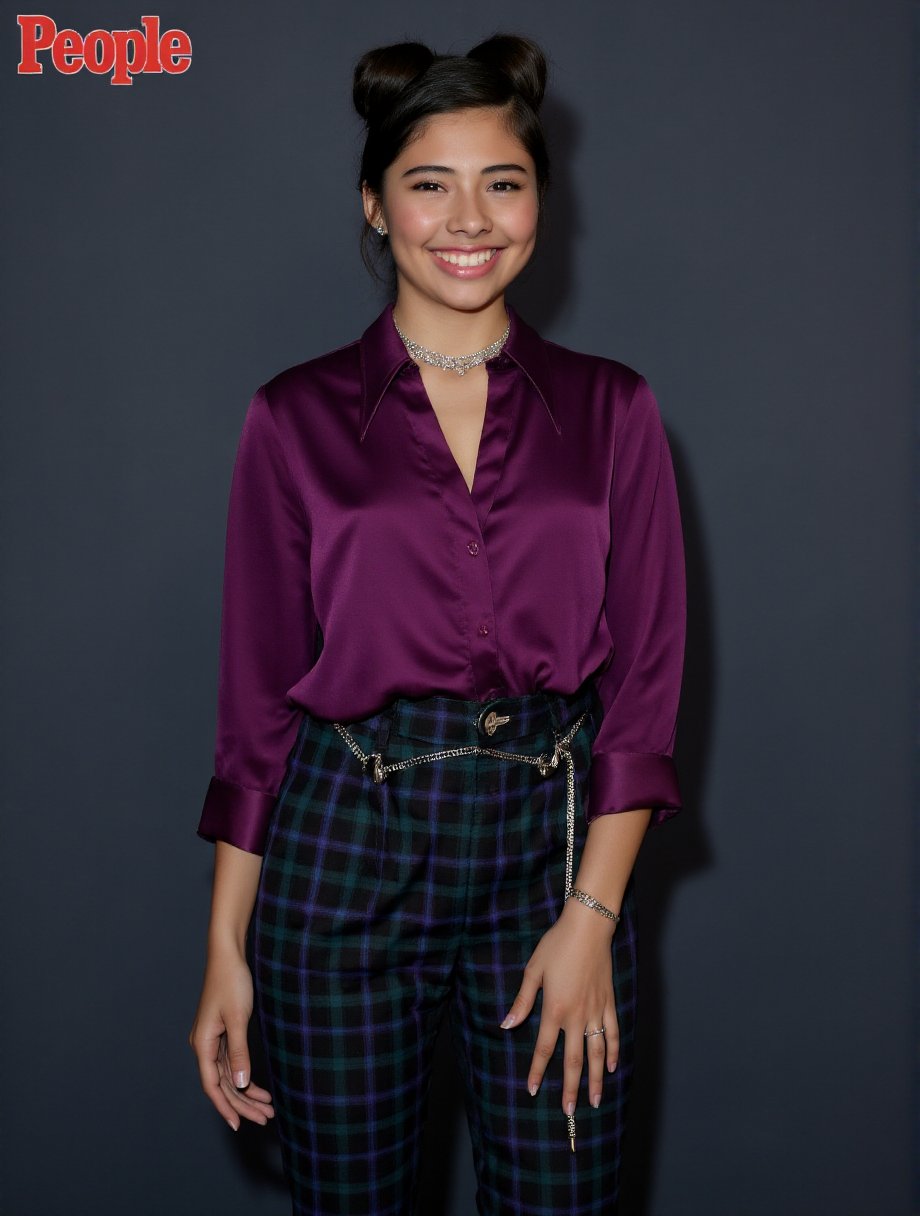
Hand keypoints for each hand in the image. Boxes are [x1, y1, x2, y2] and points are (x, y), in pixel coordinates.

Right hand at [188, 944, 274, 1130]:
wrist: (228, 954)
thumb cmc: (231, 981)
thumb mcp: (238, 1018)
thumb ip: (239, 1052)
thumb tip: (241, 1084)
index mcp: (203, 1044)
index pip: (212, 1085)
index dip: (225, 1107)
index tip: (239, 1124)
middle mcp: (204, 1045)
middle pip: (222, 1084)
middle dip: (243, 1103)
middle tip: (265, 1118)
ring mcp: (213, 1040)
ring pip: (229, 1075)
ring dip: (246, 1092)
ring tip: (267, 1108)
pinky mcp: (223, 1033)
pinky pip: (232, 1062)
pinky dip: (245, 1076)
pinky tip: (257, 1087)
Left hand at [499, 900, 618, 1113]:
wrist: (588, 927)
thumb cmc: (557, 945)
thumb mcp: (533, 970)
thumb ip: (522, 1001)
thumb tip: (507, 1025)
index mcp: (555, 1009)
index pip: (544, 1048)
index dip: (537, 1071)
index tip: (532, 1090)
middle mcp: (577, 1016)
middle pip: (573, 1060)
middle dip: (570, 1087)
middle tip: (569, 1111)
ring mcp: (595, 1011)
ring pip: (597, 1053)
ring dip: (595, 1079)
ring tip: (594, 1100)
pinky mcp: (609, 1002)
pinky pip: (613, 1032)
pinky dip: (614, 1051)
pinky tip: (612, 1067)